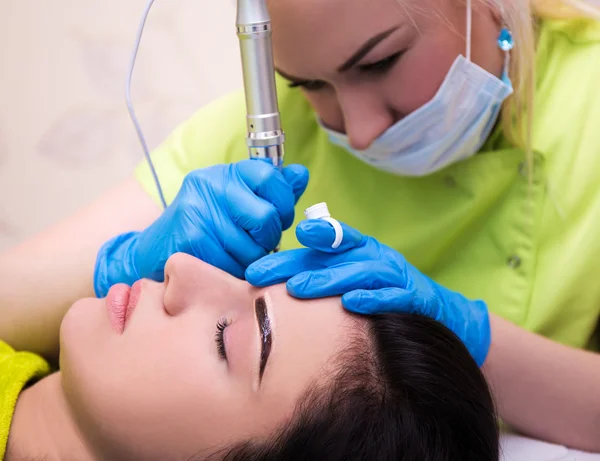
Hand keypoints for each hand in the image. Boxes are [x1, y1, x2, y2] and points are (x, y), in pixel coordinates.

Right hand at [94, 159, 308, 296]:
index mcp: (226, 173)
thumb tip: (301, 175)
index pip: (270, 176)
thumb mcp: (237, 201)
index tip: (279, 218)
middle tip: (258, 245)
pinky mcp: (190, 241)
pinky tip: (222, 266)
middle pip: (266, 218)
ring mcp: (197, 211)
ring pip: (252, 249)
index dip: (284, 203)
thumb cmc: (204, 227)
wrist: (153, 251)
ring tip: (236, 256)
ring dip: (252, 261)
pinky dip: (234, 273)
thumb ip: (271, 191)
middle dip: (269, 240)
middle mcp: (210, 185)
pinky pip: (233, 265)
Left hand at [246, 219, 490, 365]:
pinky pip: (393, 297)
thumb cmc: (389, 292)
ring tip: (296, 290)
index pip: (319, 246)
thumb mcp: (357, 275)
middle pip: (332, 256)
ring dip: (328, 279)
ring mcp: (395, 276)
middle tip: (261, 274)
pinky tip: (351, 304)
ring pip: (359, 272)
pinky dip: (373, 298)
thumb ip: (327, 271)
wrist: (442, 311)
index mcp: (358, 250)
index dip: (287, 253)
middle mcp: (375, 257)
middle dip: (295, 264)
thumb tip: (281, 281)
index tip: (257, 262)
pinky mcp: (414, 298)